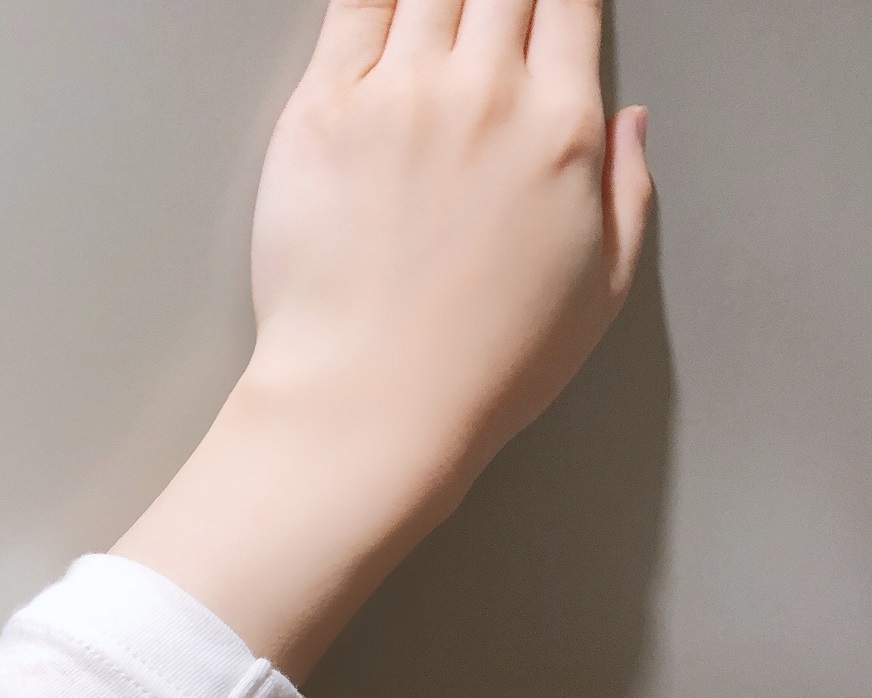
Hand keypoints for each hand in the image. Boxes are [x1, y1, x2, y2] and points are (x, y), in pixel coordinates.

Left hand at [113, 0, 650, 680]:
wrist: (375, 402)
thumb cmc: (483, 367)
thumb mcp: (600, 295)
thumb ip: (629, 194)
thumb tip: (633, 124)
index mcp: (560, 132)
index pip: (569, 2)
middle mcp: (483, 95)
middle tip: (491, 6)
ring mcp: (397, 97)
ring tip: (440, 4)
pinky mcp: (319, 114)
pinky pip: (349, 6)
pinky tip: (382, 2)